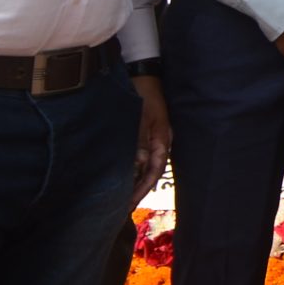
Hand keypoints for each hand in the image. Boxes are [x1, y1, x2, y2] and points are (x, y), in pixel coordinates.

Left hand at [129, 76, 171, 205]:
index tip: (130, 204)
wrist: (144, 76)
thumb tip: (139, 164)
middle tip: (123, 208)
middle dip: (138, 190)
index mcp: (162, 139)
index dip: (143, 188)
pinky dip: (132, 169)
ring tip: (121, 197)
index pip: (155, 170)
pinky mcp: (145, 134)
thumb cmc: (144, 96)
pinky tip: (123, 176)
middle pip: (151, 172)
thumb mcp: (141, 118)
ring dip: (135, 180)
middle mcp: (160, 142)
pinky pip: (140, 157)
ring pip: (145, 166)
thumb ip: (140, 141)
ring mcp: (153, 138)